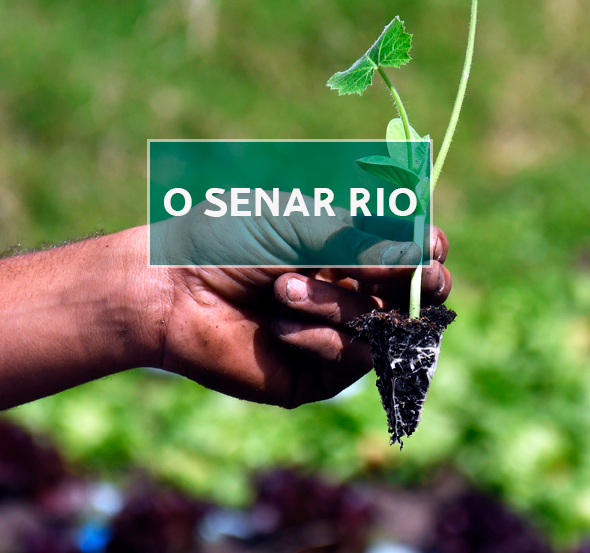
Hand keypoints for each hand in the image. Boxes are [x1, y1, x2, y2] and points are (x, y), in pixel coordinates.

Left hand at [151, 200, 450, 407]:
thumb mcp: (301, 225)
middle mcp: (349, 293)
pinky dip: (322, 335)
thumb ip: (364, 242)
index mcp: (347, 250)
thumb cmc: (229, 240)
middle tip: (417, 272)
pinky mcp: (318, 374)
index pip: (412, 253)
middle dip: (422, 283)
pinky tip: (278, 324)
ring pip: (389, 327)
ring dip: (340, 304)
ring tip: (284, 287)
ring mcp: (336, 335)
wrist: (171, 288)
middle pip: (419, 297)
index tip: (429, 242)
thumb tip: (425, 256)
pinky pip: (354, 358)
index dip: (429, 248)